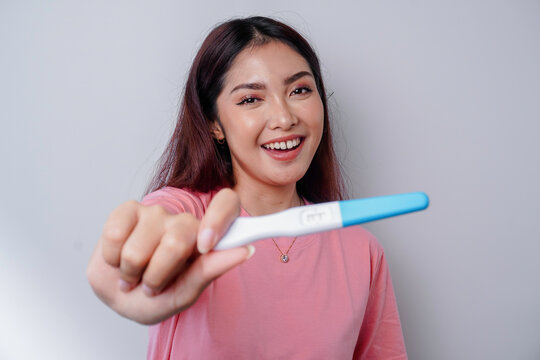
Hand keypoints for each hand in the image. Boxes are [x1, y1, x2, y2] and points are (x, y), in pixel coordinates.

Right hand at [86, 188, 253, 324]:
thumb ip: (209, 271)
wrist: (121, 294)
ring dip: (131, 273)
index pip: (227, 204)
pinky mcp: (128, 210)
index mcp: (209, 237)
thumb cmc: (158, 295)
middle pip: (177, 242)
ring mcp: (156, 212)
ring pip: (139, 249)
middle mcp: (185, 220)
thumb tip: (245, 250)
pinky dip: (113, 259)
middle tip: (153, 285)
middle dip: (157, 276)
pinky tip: (118, 260)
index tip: (205, 246)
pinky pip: (116, 235)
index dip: (218, 221)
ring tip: (135, 274)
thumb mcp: (184, 294)